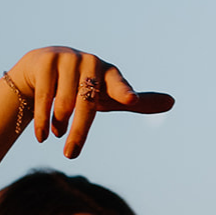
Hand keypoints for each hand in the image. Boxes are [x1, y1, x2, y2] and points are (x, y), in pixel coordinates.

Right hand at [6, 48, 174, 158]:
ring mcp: (67, 59)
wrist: (42, 68)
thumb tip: (173, 101)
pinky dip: (43, 120)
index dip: (124, 92)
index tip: (131, 100)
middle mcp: (90, 62)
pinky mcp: (45, 61)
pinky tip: (42, 135)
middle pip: (86, 104)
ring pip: (64, 103)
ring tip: (57, 134)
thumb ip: (139, 101)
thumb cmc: (85, 86)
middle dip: (78, 132)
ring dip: (59, 125)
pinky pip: (44, 97)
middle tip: (71, 155)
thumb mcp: (110, 96)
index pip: (118, 84)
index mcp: (110, 72)